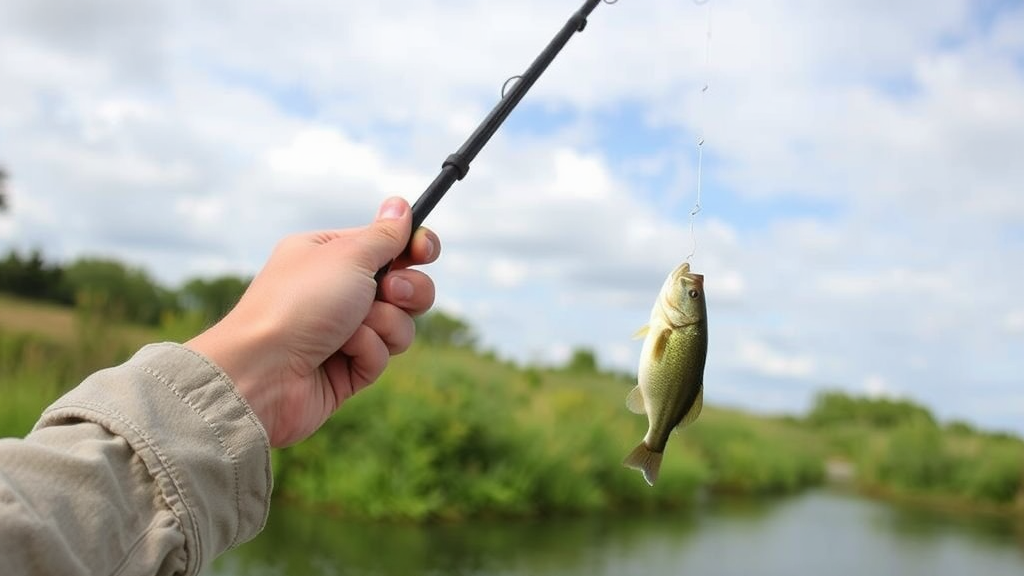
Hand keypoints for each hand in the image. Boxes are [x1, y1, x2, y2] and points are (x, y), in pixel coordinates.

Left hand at [186, 197, 438, 446]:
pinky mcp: (348, 367)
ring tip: (354, 329)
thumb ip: (384, 235)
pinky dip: (367, 351)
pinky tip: (340, 355)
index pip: (387, 244)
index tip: (425, 251)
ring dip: (385, 324)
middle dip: (408, 290)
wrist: (262, 373)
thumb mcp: (348, 256)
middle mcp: (337, 290)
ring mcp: (343, 330)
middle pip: (405, 285)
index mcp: (329, 254)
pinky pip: (382, 354)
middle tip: (389, 292)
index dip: (413, 247)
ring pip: (400, 322)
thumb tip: (400, 205)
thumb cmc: (299, 304)